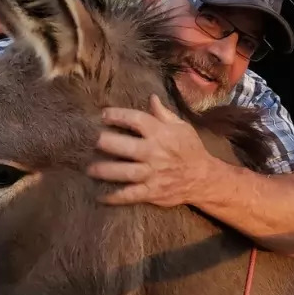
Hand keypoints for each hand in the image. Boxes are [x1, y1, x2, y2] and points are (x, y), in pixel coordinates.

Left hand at [88, 95, 215, 206]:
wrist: (204, 178)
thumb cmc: (191, 149)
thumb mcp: (182, 127)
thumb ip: (164, 114)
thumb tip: (151, 98)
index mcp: (161, 133)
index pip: (136, 120)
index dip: (117, 115)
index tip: (103, 115)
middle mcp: (155, 152)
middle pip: (125, 146)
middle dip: (105, 142)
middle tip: (91, 140)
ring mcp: (153, 173)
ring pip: (125, 171)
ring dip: (105, 170)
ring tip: (90, 168)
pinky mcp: (152, 191)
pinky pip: (130, 195)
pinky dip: (115, 197)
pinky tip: (101, 196)